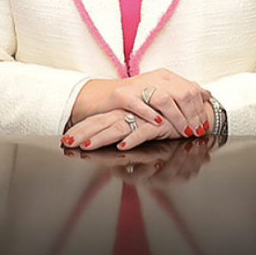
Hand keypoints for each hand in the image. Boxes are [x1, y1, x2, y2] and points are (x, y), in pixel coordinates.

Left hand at [62, 107, 176, 151]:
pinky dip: (132, 139)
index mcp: (122, 113)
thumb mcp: (141, 125)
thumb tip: (113, 145)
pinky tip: (122, 146)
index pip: (98, 121)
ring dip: (101, 138)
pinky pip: (142, 132)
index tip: (65, 139)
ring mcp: (142, 119)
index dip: (81, 129)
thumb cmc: (164, 118)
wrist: (190, 108)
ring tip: (86, 146)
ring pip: (117, 128)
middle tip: (66, 142)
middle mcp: (129, 114)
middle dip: (82, 133)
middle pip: (101, 123)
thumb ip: (127, 132)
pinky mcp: (157, 124)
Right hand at [66, 69, 211, 141]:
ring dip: (177, 117)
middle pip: (180, 93)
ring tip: (183, 131)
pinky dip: (151, 114)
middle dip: (191, 115)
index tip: (204, 124)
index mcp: (165, 76)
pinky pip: (139, 104)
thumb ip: (183, 92)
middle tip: (196, 131)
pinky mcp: (123, 95)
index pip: (189, 89)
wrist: (104, 96)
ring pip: (164, 99)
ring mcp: (138, 86)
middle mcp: (154, 78)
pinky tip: (159, 123)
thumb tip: (207, 94)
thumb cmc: (136, 97)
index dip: (199, 108)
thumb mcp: (161, 91)